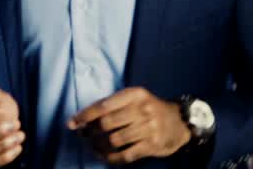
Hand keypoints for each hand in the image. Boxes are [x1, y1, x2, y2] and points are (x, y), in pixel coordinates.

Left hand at [67, 87, 190, 163]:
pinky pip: (126, 155)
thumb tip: (84, 118)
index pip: (103, 105)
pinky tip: (105, 157)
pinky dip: (112, 158)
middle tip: (83, 136)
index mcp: (135, 94)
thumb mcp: (136, 99)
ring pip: (114, 140)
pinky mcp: (153, 145)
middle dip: (90, 132)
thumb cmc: (150, 109)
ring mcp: (149, 128)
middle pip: (107, 123)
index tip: (71, 124)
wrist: (181, 121)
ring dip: (98, 146)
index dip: (84, 116)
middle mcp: (142, 110)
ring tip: (92, 147)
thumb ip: (113, 104)